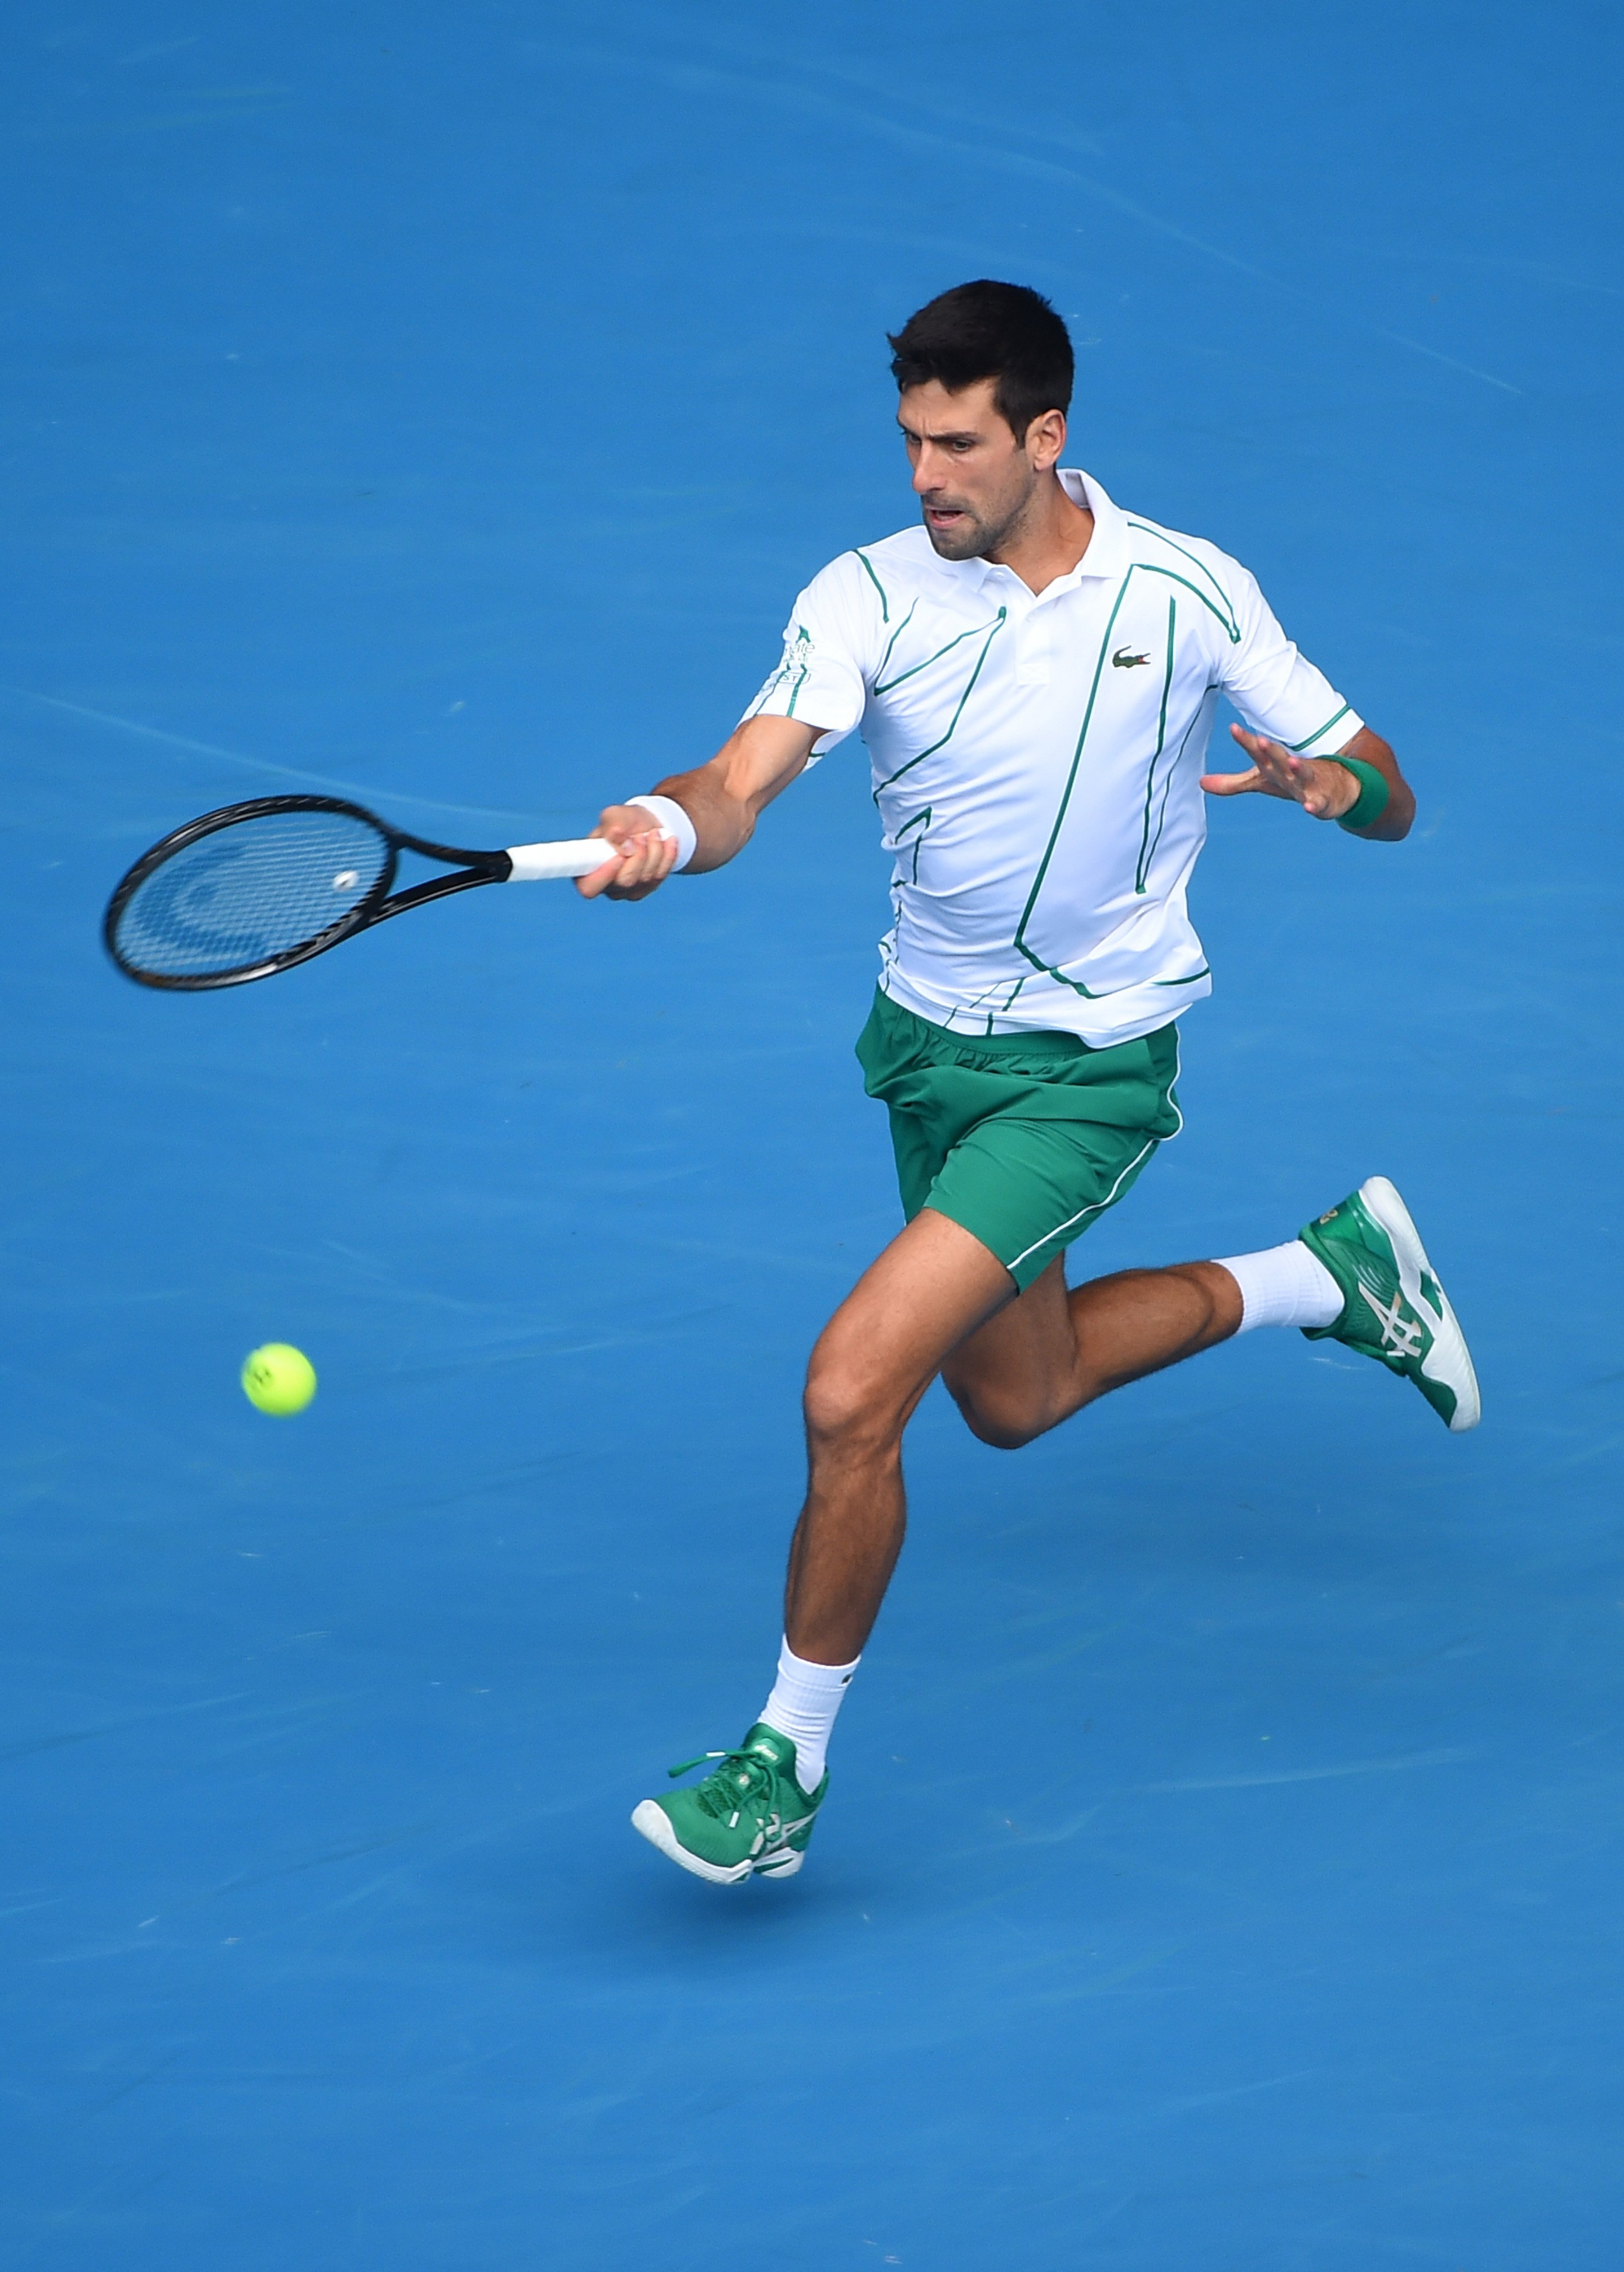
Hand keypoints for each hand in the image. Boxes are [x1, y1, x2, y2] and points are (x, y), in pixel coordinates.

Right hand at [574, 804, 682, 900]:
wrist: (646, 826)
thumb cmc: (623, 822)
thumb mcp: (614, 815)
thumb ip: (612, 825)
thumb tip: (620, 841)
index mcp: (587, 870)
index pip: (588, 887)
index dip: (603, 875)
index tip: (618, 856)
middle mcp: (606, 885)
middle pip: (625, 881)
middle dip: (638, 855)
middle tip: (640, 836)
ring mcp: (627, 890)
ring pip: (646, 878)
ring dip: (654, 851)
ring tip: (653, 833)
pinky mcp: (647, 888)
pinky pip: (660, 876)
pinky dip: (667, 856)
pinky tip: (668, 841)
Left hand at [1200, 724, 1359, 819]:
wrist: (1334, 788)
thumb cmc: (1291, 781)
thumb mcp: (1260, 781)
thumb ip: (1231, 783)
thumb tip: (1200, 782)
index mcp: (1274, 765)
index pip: (1257, 751)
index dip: (1245, 741)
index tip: (1233, 728)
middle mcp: (1290, 770)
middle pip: (1279, 758)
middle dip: (1270, 750)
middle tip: (1260, 739)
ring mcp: (1308, 783)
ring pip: (1303, 774)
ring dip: (1298, 768)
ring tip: (1292, 761)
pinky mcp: (1322, 799)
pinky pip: (1318, 803)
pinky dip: (1314, 805)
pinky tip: (1308, 807)